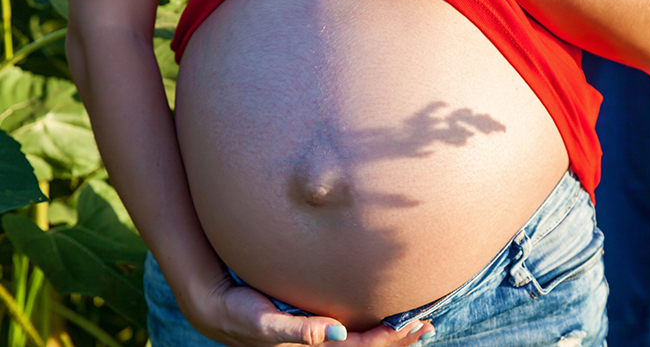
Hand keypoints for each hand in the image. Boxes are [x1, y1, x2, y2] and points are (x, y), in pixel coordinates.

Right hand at [180, 269, 433, 346]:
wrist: (218, 310)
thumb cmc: (240, 314)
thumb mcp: (264, 322)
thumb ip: (297, 330)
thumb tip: (337, 332)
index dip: (389, 339)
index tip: (414, 323)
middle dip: (399, 339)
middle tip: (428, 323)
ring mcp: (319, 339)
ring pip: (364, 342)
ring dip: (391, 335)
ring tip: (419, 324)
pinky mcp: (315, 328)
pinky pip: (353, 331)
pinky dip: (373, 326)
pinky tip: (385, 316)